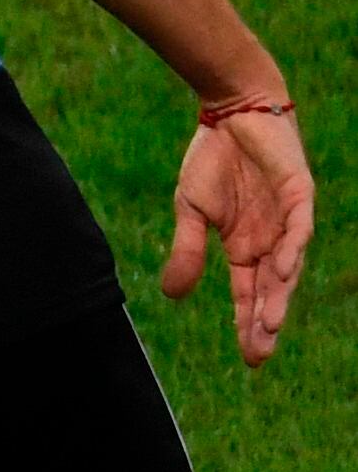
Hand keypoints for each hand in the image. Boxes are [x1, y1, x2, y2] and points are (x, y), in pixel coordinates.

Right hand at [163, 106, 314, 365]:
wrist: (230, 112)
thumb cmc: (213, 160)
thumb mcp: (190, 210)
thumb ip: (187, 251)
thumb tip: (171, 296)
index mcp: (244, 246)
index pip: (249, 294)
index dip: (248, 324)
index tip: (249, 359)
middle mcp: (270, 239)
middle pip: (271, 289)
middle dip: (265, 322)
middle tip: (259, 353)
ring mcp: (288, 218)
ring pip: (288, 265)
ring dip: (280, 294)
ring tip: (269, 323)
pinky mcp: (299, 192)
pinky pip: (300, 225)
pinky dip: (292, 248)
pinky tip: (282, 270)